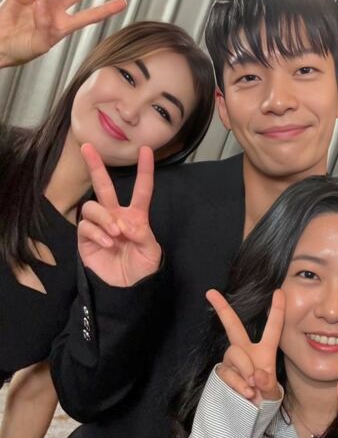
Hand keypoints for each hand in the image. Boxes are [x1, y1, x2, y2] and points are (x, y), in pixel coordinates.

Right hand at [0, 0, 125, 66]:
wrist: (0, 41)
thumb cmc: (21, 49)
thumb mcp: (39, 44)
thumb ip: (45, 24)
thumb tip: (43, 2)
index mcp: (64, 25)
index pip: (90, 16)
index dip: (107, 9)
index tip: (124, 3)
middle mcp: (56, 9)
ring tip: (36, 1)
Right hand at [78, 143, 160, 285]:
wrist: (125, 290)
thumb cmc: (141, 270)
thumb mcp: (151, 252)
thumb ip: (144, 235)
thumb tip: (127, 224)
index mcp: (136, 217)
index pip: (142, 191)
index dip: (145, 171)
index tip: (147, 151)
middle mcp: (116, 217)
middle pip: (104, 187)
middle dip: (95, 166)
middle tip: (87, 147)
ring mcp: (99, 226)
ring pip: (93, 206)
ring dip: (104, 217)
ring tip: (115, 233)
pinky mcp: (85, 239)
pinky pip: (86, 226)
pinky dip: (97, 233)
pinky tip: (108, 243)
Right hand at [207, 289, 284, 406]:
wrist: (250, 414)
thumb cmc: (264, 398)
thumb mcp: (271, 393)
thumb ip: (268, 385)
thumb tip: (257, 376)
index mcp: (264, 350)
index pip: (272, 328)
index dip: (277, 310)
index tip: (278, 291)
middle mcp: (246, 351)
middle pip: (233, 326)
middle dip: (222, 308)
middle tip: (211, 292)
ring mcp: (232, 361)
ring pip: (235, 353)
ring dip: (245, 369)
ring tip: (253, 386)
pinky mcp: (222, 372)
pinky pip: (228, 372)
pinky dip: (238, 383)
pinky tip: (246, 393)